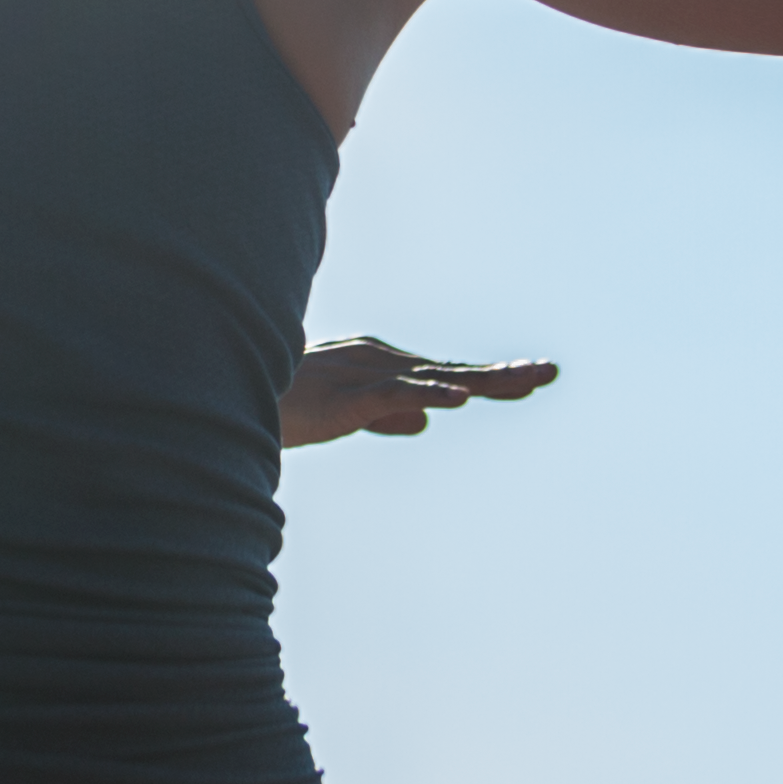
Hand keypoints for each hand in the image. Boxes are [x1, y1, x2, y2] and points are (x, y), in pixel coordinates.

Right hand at [279, 337, 560, 448]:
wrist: (233, 394)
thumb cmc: (289, 402)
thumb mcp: (349, 412)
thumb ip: (388, 413)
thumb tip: (426, 419)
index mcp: (386, 368)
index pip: (450, 374)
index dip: (493, 377)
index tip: (536, 375)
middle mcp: (384, 364)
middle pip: (455, 372)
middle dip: (503, 374)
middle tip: (550, 372)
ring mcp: (367, 377)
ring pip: (436, 379)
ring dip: (481, 381)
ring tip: (523, 381)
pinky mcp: (348, 397)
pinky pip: (394, 395)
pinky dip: (428, 393)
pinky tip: (457, 399)